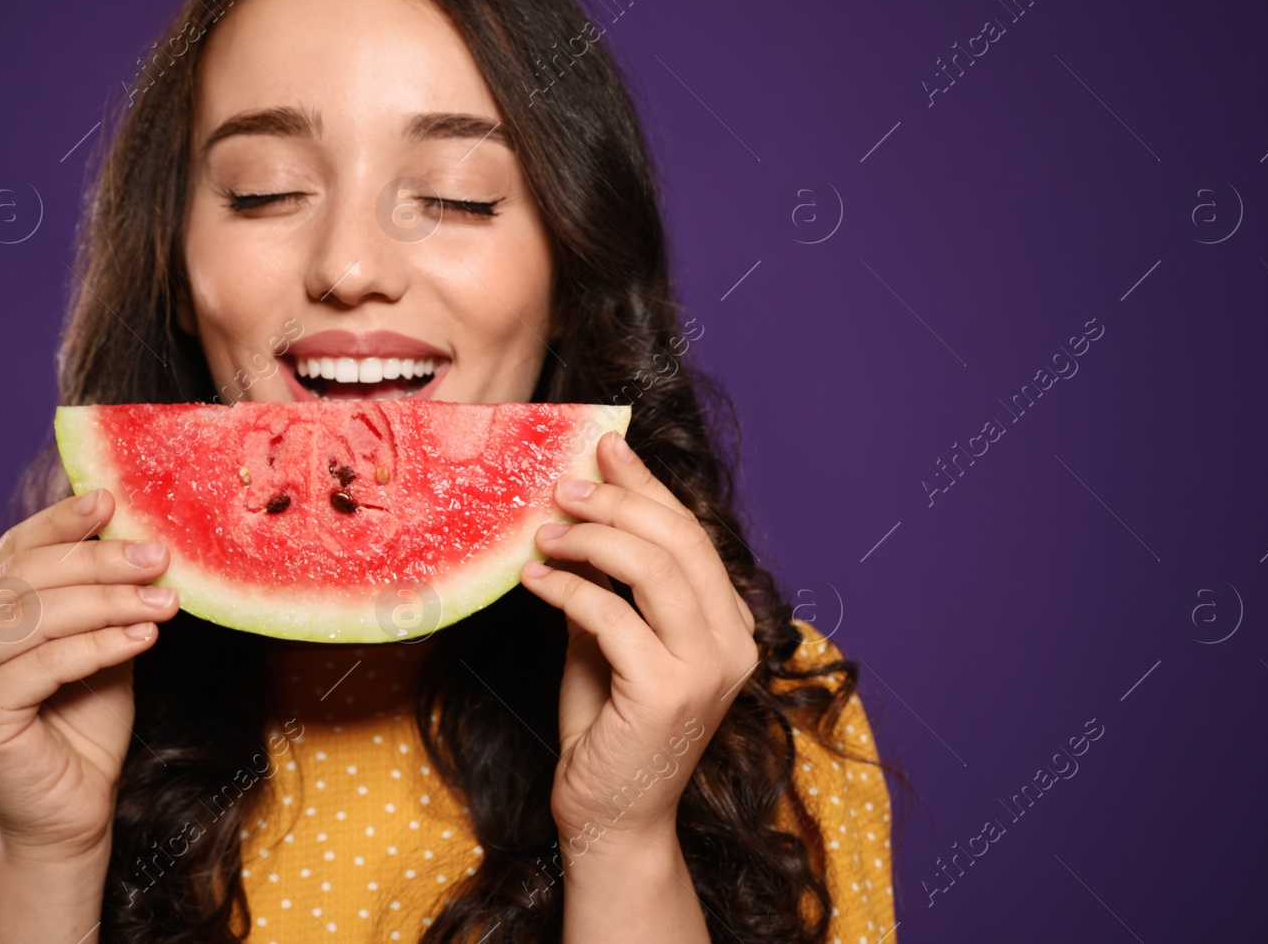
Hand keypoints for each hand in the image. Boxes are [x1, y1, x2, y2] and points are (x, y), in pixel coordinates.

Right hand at [0, 487, 179, 862]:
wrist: (70, 814)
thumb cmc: (84, 730)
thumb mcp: (100, 647)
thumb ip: (102, 599)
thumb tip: (138, 538)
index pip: (13, 554)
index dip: (60, 523)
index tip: (111, 498)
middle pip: (25, 580)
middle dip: (98, 561)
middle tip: (158, 555)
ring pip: (35, 617)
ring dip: (108, 602)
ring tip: (164, 600)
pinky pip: (44, 664)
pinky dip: (99, 645)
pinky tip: (145, 637)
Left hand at [519, 431, 757, 851]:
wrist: (609, 818)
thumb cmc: (608, 730)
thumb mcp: (609, 643)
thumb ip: (609, 587)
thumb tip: (578, 515)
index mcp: (731, 625)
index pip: (693, 535)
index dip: (648, 486)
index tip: (607, 448)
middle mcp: (734, 642)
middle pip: (679, 540)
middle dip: (617, 501)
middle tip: (563, 487)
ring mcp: (706, 668)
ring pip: (652, 566)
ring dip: (590, 538)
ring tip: (544, 531)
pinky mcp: (666, 691)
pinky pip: (610, 614)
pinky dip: (566, 587)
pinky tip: (533, 579)